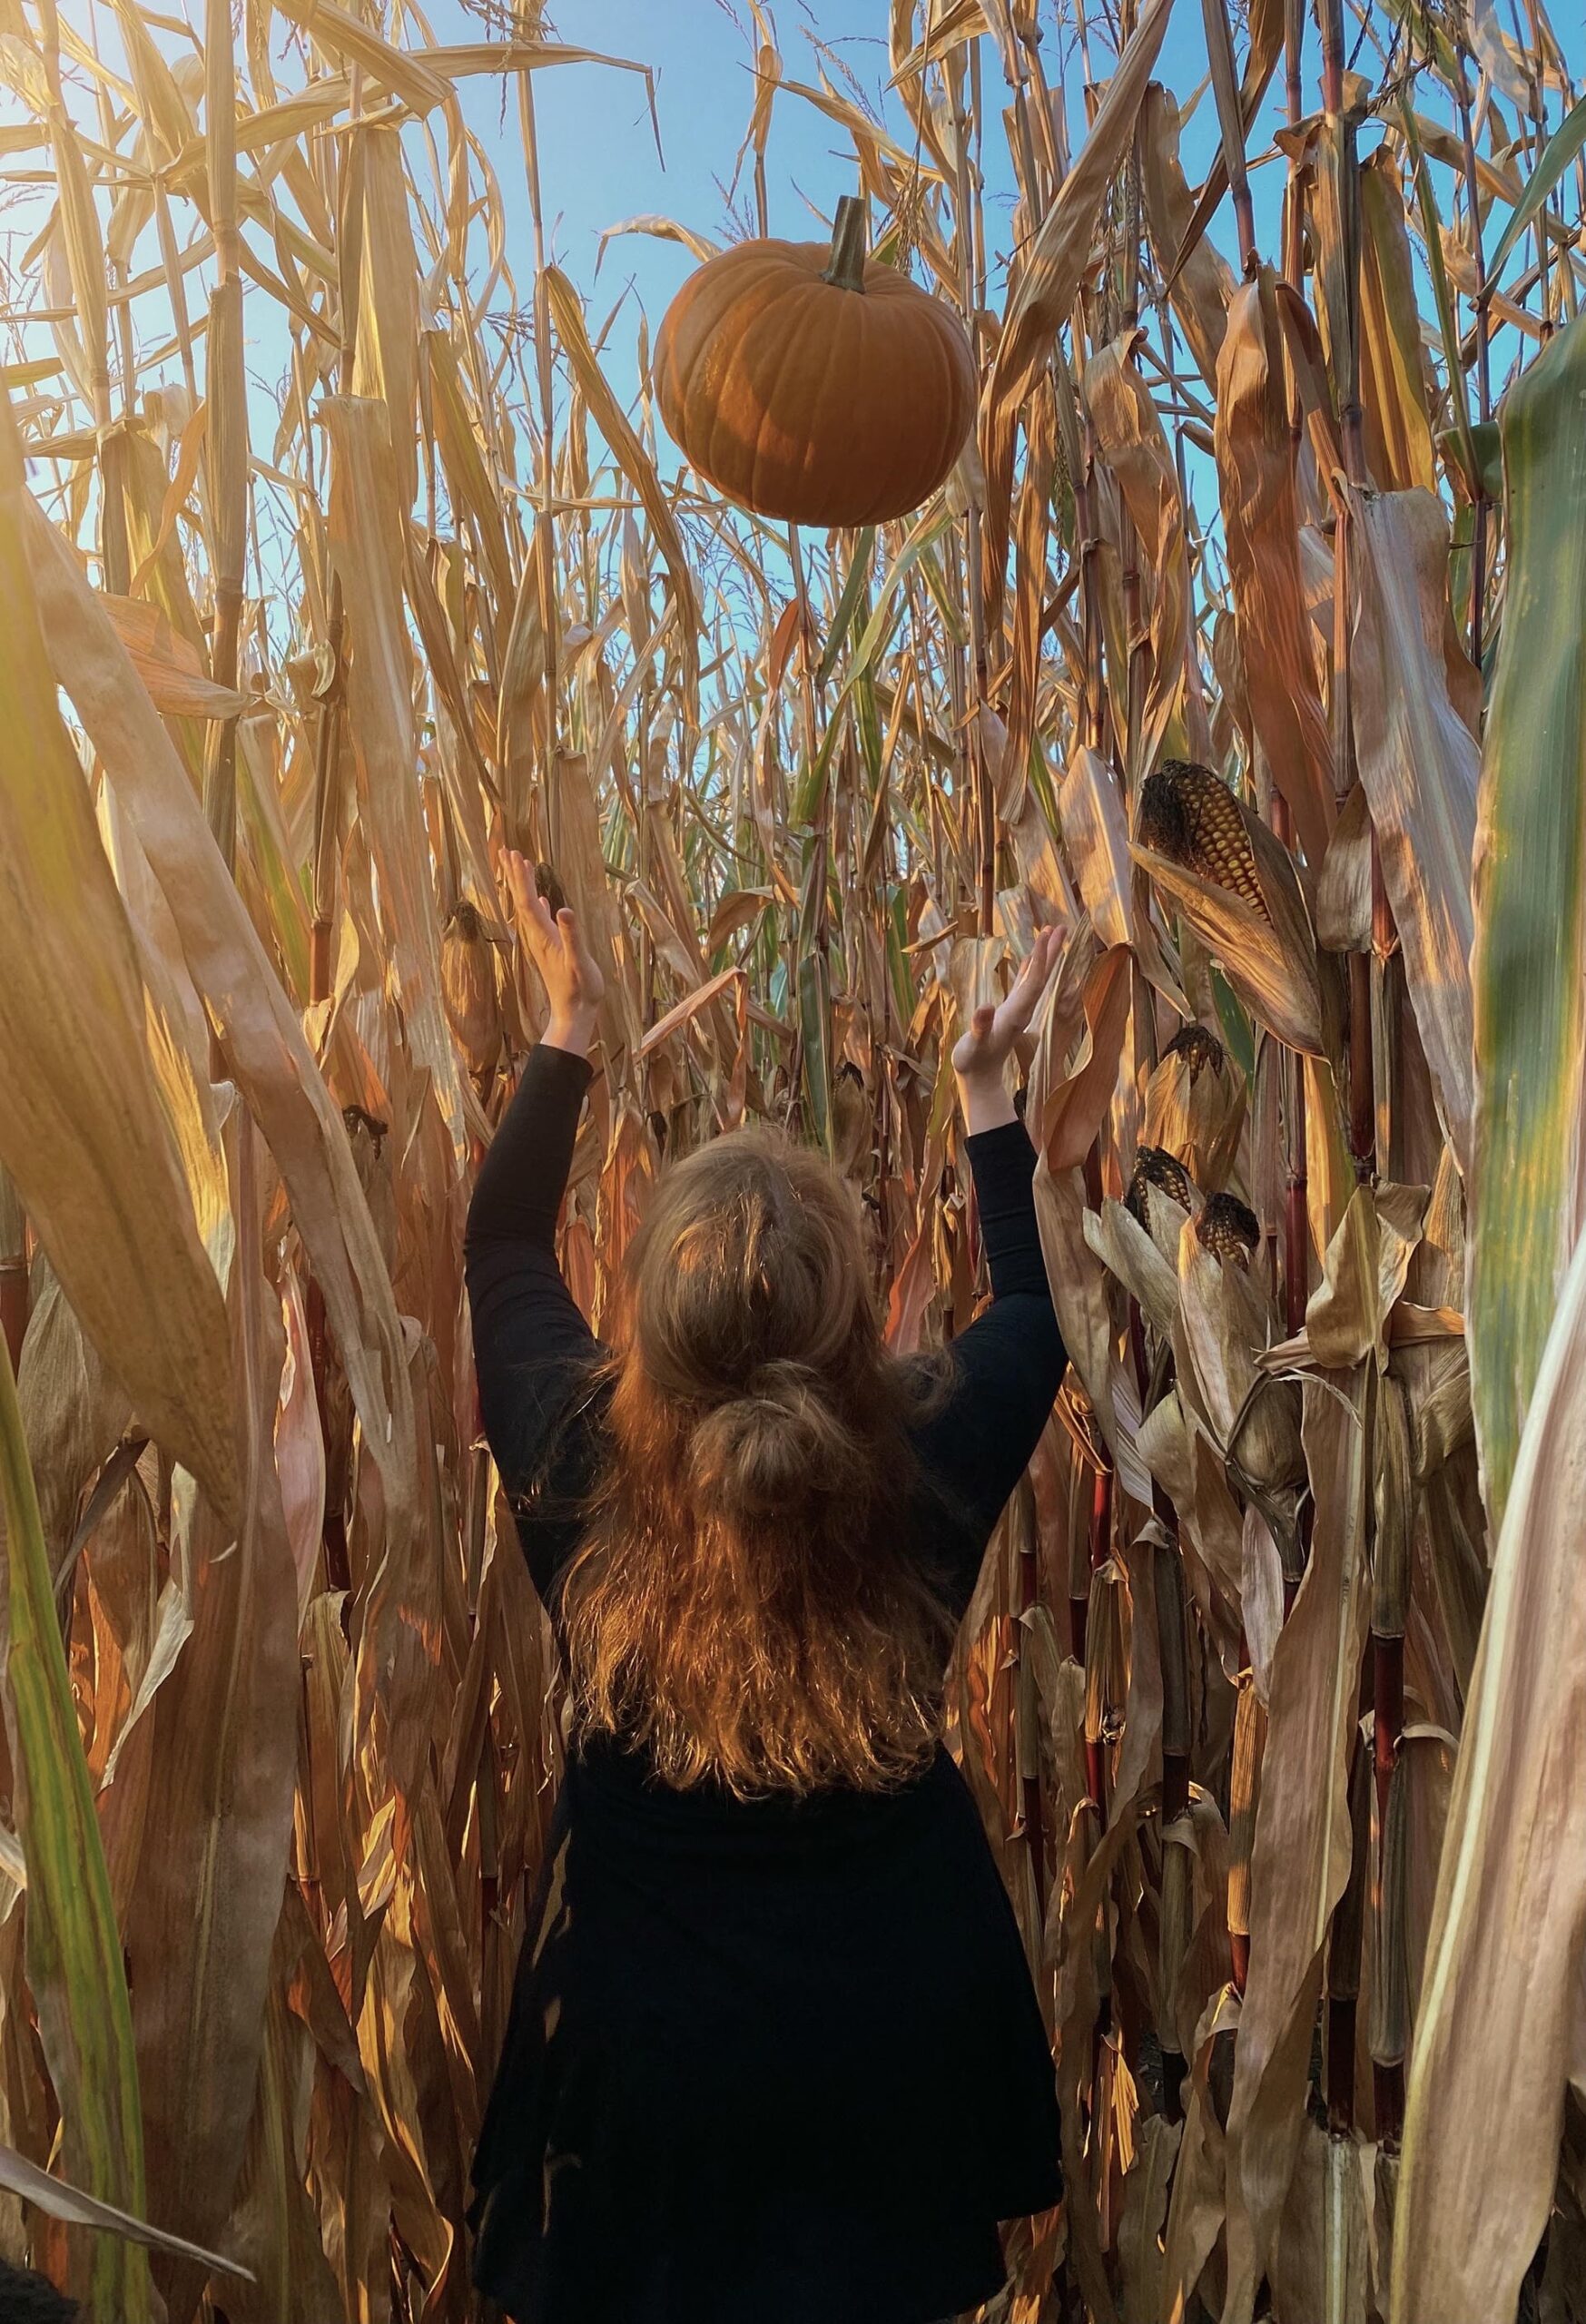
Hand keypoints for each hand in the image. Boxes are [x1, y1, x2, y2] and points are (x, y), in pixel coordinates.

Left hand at [503, 850, 604, 1056]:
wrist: (574, 1013)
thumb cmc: (580, 989)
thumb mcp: (579, 962)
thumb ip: (572, 936)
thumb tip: (564, 909)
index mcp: (543, 936)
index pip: (528, 901)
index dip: (521, 878)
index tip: (516, 855)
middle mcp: (538, 937)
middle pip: (521, 900)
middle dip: (514, 875)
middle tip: (506, 851)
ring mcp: (542, 942)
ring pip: (527, 907)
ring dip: (523, 886)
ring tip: (520, 866)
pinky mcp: (550, 948)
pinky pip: (539, 919)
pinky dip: (537, 904)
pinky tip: (541, 898)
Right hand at [951, 925, 1061, 1131]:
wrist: (979, 1078)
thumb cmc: (973, 1062)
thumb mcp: (972, 1046)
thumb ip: (979, 1028)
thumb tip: (984, 1007)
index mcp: (1015, 1014)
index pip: (1033, 983)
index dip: (1040, 959)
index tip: (1046, 935)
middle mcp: (1022, 1010)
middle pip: (1042, 978)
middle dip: (1051, 952)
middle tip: (1062, 927)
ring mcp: (1018, 1010)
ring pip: (1036, 979)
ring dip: (1044, 958)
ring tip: (1051, 934)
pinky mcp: (1011, 1012)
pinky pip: (1024, 985)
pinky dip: (1030, 970)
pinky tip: (1032, 958)